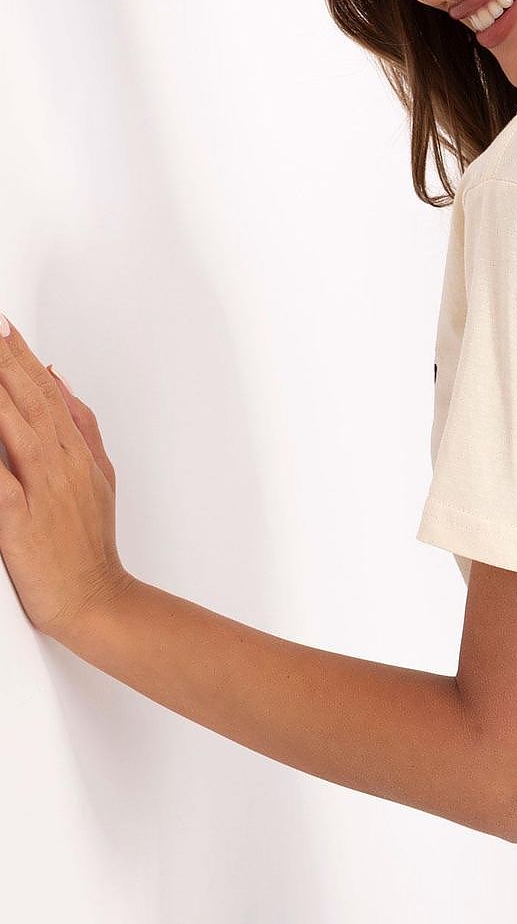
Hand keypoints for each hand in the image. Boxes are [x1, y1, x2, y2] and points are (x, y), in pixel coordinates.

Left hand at [0, 314, 131, 636]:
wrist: (97, 600)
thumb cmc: (91, 544)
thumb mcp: (99, 474)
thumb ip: (79, 424)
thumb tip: (58, 379)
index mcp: (74, 451)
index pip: (43, 389)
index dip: (20, 353)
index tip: (3, 323)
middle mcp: (59, 463)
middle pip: (26, 397)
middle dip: (5, 359)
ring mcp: (41, 488)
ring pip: (14, 425)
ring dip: (0, 390)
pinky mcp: (17, 519)